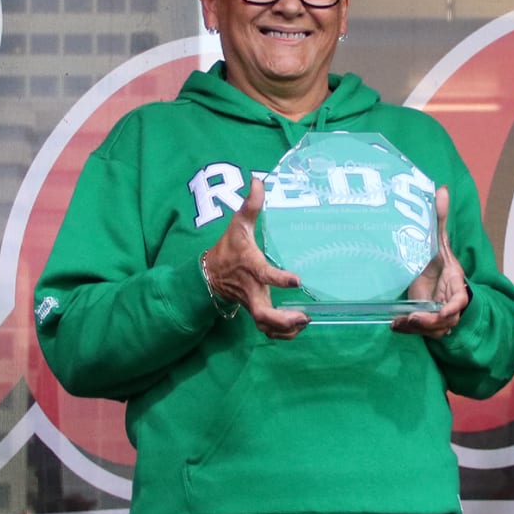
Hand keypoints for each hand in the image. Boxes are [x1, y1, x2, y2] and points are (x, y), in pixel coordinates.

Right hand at [203, 176, 308, 339]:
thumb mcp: (238, 224)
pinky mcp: (255, 310)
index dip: (279, 279)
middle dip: (283, 319)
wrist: (209, 274)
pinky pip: (266, 329)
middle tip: (304, 317)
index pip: (264, 275)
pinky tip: (297, 328)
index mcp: (250, 267)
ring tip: (304, 322)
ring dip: (285, 329)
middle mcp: (251, 289)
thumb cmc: (228, 248)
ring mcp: (252, 303)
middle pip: (263, 313)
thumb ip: (251, 204)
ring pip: (265, 325)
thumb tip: (258, 179)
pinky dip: (281, 333)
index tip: (297, 280)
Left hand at [393, 185, 469, 339]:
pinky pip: (420, 332)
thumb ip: (439, 219)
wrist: (432, 279)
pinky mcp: (426, 323)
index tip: (444, 311)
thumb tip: (442, 189)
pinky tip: (394, 324)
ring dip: (417, 328)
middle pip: (446, 320)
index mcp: (455, 283)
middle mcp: (449, 302)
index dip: (453, 306)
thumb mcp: (438, 240)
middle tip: (412, 318)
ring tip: (399, 322)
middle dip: (430, 322)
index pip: (461, 299)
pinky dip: (407, 329)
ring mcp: (439, 315)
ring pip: (434, 330)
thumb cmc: (438, 261)